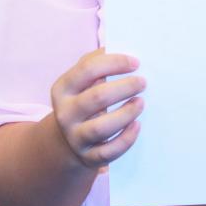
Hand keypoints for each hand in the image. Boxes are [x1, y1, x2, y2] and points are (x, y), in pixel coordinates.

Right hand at [50, 48, 145, 169]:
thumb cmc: (84, 98)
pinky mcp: (88, 157)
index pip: (88, 70)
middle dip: (124, 87)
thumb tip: (122, 48)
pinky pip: (108, 152)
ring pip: (101, 128)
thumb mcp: (82, 81)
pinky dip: (125, 139)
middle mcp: (65, 114)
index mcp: (62, 89)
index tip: (136, 63)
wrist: (69, 138)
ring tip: (141, 102)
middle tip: (143, 82)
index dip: (115, 63)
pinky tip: (137, 125)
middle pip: (97, 97)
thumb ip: (97, 63)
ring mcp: (75, 137)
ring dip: (126, 114)